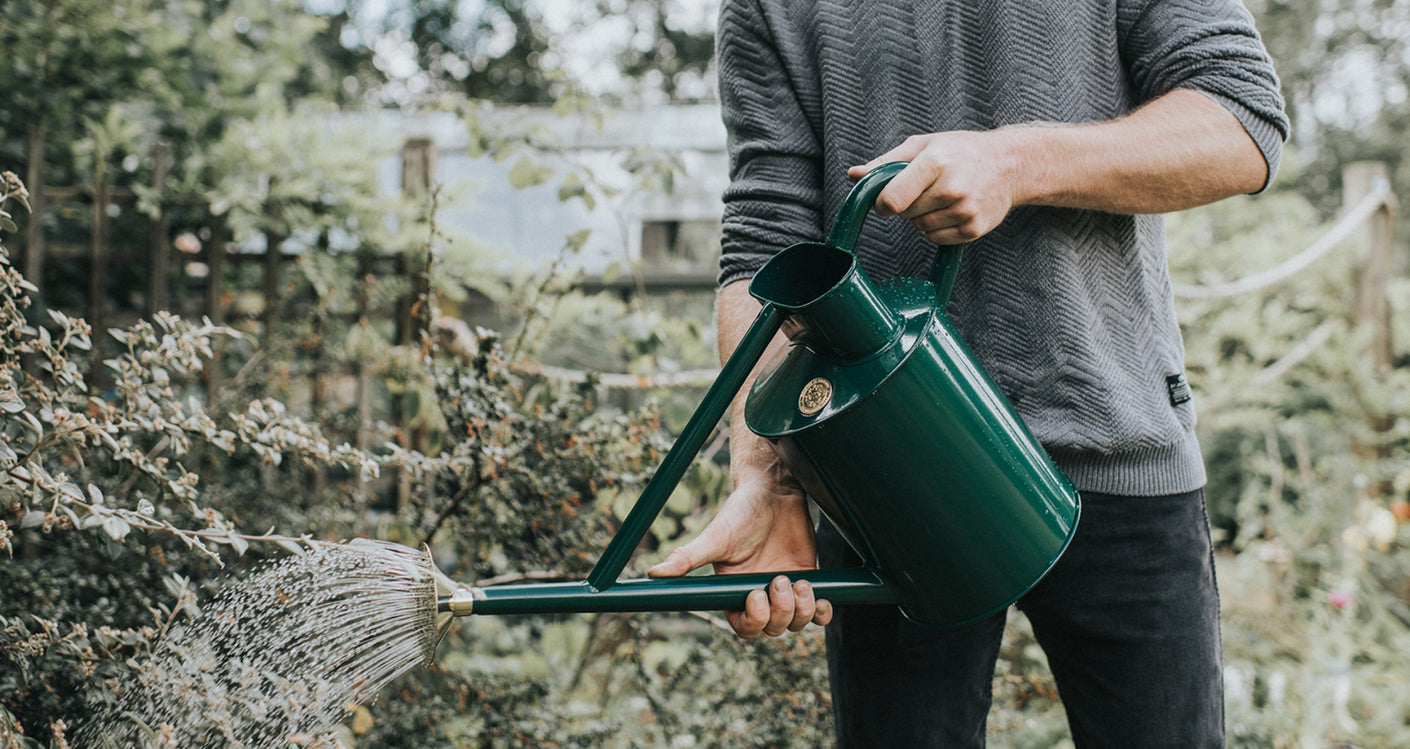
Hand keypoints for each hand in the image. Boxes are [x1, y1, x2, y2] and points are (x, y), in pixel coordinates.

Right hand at [647, 477, 832, 638]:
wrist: (774, 492)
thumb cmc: (741, 513)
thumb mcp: (715, 537)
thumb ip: (687, 558)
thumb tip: (652, 573)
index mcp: (735, 591)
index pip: (744, 626)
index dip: (754, 620)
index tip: (757, 594)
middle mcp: (760, 595)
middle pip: (773, 629)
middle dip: (781, 612)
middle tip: (781, 579)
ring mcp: (786, 591)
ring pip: (797, 623)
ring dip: (803, 610)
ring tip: (802, 582)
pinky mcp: (809, 581)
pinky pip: (818, 613)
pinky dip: (822, 612)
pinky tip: (822, 598)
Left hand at [849, 129, 1023, 244]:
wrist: (1011, 164)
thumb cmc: (961, 151)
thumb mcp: (923, 145)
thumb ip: (886, 162)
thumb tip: (854, 175)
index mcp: (935, 162)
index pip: (893, 199)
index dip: (882, 203)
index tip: (885, 200)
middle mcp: (951, 188)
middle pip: (905, 214)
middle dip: (907, 204)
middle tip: (926, 188)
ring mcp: (965, 211)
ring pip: (920, 228)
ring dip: (923, 217)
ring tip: (943, 196)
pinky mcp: (974, 228)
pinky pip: (936, 238)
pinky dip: (937, 228)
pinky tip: (953, 209)